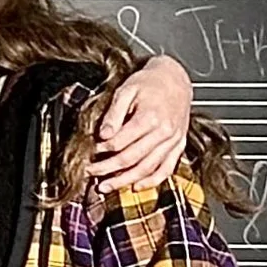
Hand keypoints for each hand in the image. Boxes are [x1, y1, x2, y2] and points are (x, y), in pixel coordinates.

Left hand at [89, 54, 193, 192]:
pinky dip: (152, 181)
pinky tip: (136, 187)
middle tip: (90, 174)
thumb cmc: (150, 83)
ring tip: (105, 187)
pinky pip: (167, 169)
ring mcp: (173, 141)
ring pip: (148, 168)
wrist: (175, 78)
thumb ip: (113, 114)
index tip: (88, 154)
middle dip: (107, 169)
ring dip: (125, 181)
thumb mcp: (126, 90)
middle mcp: (164, 132)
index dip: (101, 150)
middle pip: (131, 159)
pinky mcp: (178, 145)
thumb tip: (103, 134)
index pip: (119, 143)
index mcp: (150, 118)